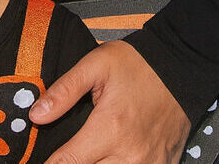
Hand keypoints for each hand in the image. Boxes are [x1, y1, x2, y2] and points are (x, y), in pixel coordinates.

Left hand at [29, 40, 190, 163]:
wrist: (181, 66)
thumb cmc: (137, 64)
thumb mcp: (95, 66)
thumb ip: (63, 92)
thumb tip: (36, 116)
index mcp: (109, 129)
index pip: (67, 162)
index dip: (51, 163)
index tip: (44, 160)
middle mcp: (130, 154)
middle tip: (65, 154)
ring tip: (85, 155)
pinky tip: (109, 158)